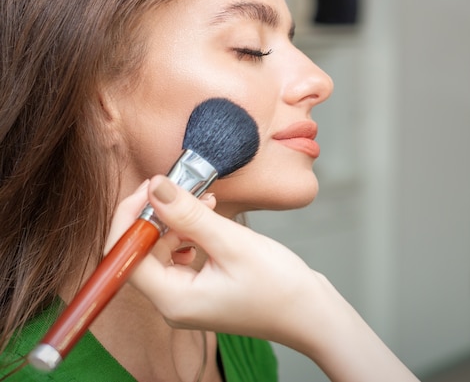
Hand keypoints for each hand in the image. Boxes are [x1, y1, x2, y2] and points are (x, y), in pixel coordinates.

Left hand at [105, 175, 419, 381]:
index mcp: (172, 300)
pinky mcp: (202, 288)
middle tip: (180, 185)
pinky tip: (210, 217)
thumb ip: (189, 215)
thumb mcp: (232, 243)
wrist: (312, 314)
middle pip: (141, 251)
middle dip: (157, 214)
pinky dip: (190, 232)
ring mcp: (188, 297)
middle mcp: (173, 302)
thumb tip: (155, 187)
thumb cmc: (280, 288)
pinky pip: (181, 255)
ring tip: (204, 201)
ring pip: (161, 250)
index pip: (125, 254)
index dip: (131, 215)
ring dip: (176, 221)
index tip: (151, 186)